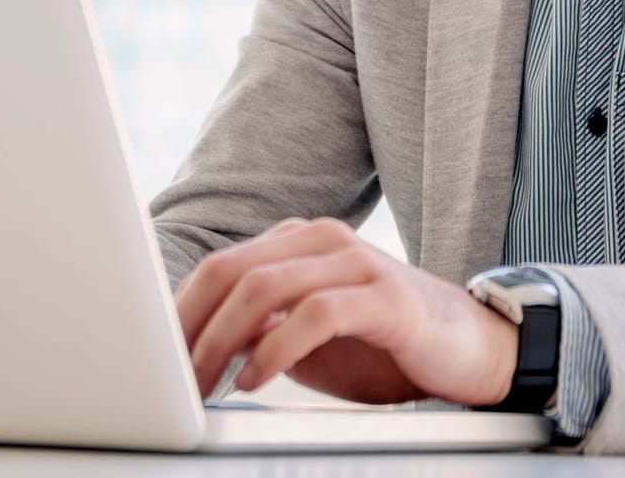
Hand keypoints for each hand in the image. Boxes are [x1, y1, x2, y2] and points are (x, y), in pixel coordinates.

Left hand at [175, 217, 518, 405]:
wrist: (472, 350)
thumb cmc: (384, 345)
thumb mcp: (306, 336)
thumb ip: (258, 328)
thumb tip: (190, 346)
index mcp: (299, 242)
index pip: (221, 265)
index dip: (179, 311)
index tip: (152, 356)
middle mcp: (323, 241)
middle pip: (232, 270)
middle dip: (190, 327)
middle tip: (169, 376)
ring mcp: (356, 263)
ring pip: (265, 286)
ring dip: (222, 342)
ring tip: (203, 383)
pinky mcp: (385, 299)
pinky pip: (315, 315)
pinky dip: (275, 349)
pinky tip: (255, 380)